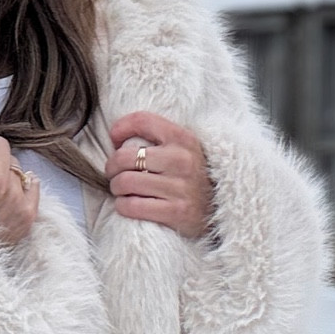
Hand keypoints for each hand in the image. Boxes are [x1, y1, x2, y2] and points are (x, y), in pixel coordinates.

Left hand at [106, 111, 213, 238]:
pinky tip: (127, 204)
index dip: (120, 129)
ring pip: (125, 182)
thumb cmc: (194, 175)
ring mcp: (180, 188)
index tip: (114, 140)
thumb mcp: (185, 148)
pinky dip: (122, 206)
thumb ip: (158, 138)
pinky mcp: (176, 212)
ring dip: (116, 188)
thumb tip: (118, 139)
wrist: (223, 208)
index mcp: (183, 139)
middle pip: (124, 157)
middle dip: (111, 167)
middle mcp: (182, 160)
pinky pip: (132, 206)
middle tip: (114, 173)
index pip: (142, 121)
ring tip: (121, 190)